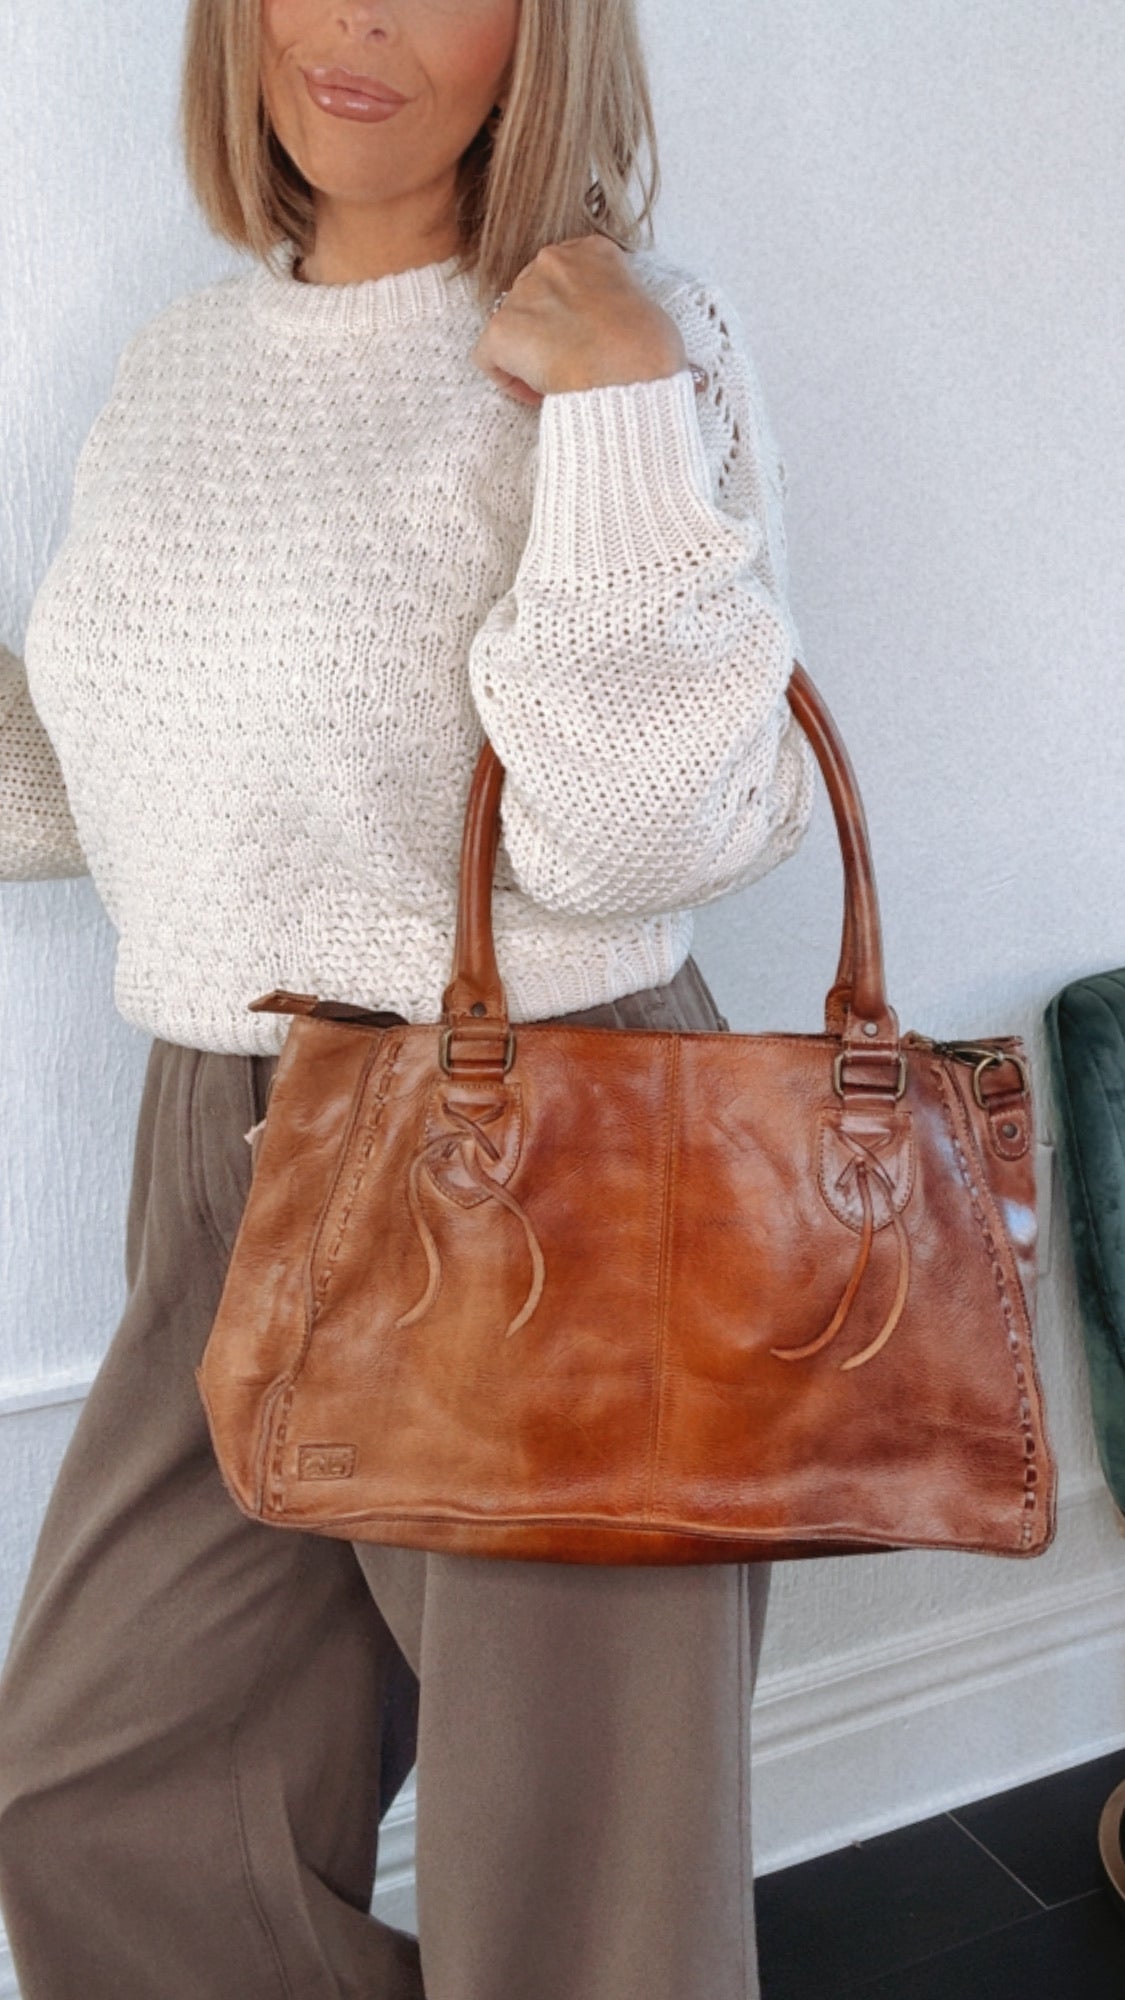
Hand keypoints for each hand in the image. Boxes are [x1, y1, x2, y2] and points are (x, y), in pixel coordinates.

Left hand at [470, 235, 688, 407]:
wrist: (633, 375)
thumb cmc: (650, 352)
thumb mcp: (648, 311)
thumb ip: (621, 307)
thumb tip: (617, 330)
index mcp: (593, 252)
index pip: (569, 275)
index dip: (574, 311)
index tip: (584, 337)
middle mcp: (554, 261)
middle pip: (536, 296)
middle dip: (548, 329)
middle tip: (568, 362)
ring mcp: (524, 293)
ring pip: (514, 326)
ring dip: (530, 354)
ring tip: (555, 382)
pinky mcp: (502, 330)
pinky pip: (489, 357)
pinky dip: (507, 378)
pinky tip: (534, 394)